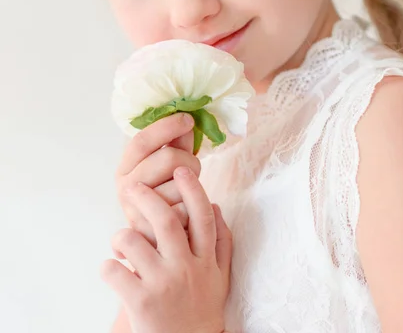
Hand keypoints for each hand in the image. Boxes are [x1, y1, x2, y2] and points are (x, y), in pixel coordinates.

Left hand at [102, 166, 231, 332]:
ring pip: (133, 240)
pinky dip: (107, 265)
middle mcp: (186, 268)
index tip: (181, 169)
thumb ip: (221, 241)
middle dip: (146, 198)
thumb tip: (214, 205)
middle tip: (132, 188)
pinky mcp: (140, 303)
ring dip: (120, 236)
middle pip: (166, 220)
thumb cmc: (201, 308)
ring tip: (120, 243)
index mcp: (205, 260)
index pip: (202, 216)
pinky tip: (113, 269)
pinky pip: (114, 271)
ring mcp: (162, 285)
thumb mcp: (219, 276)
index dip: (192, 189)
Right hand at [116, 113, 199, 245]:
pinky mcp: (155, 235)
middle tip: (191, 167)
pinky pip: (187, 210)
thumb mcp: (166, 164)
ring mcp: (138, 213)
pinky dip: (194, 208)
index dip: (166, 127)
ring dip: (193, 186)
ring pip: (181, 185)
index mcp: (125, 167)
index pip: (142, 141)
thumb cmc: (166, 192)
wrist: (160, 242)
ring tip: (186, 192)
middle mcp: (126, 189)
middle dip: (189, 159)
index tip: (188, 119)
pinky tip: (188, 212)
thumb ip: (175, 142)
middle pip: (168, 159)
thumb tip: (189, 119)